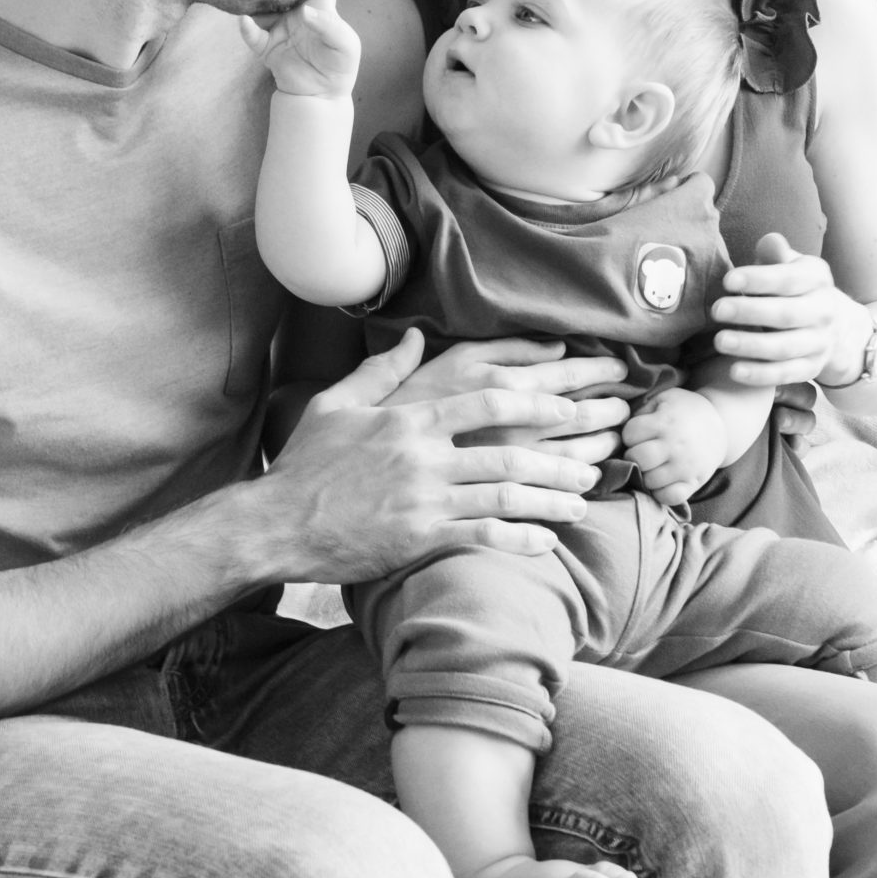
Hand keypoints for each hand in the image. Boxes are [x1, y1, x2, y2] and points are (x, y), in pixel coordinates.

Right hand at [239, 0, 359, 98]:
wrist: (320, 97)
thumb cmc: (340, 67)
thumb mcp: (345, 46)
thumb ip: (330, 27)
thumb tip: (306, 12)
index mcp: (320, 7)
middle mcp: (297, 12)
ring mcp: (279, 27)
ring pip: (262, 4)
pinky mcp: (266, 46)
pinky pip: (252, 34)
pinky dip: (246, 28)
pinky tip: (243, 20)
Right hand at [249, 330, 601, 584]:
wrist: (277, 523)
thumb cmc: (305, 464)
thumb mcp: (337, 405)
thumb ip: (383, 371)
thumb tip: (417, 336)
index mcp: (411, 418)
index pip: (489, 399)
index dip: (537, 400)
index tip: (570, 403)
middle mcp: (425, 456)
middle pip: (510, 449)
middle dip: (562, 452)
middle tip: (598, 454)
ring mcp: (425, 499)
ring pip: (505, 494)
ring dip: (551, 497)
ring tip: (583, 501)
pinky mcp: (421, 538)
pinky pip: (483, 535)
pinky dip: (520, 538)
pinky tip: (546, 541)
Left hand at [620, 388, 726, 507]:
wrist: (721, 426)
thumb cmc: (684, 411)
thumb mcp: (665, 399)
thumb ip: (642, 410)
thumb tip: (621, 428)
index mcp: (666, 422)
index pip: (630, 433)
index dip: (629, 434)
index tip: (637, 434)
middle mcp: (676, 446)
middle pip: (638, 458)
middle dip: (633, 456)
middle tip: (640, 453)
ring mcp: (686, 467)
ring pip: (650, 481)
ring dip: (645, 475)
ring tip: (651, 466)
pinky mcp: (694, 483)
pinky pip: (669, 497)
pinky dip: (660, 493)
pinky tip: (660, 481)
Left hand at [709, 232, 864, 387]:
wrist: (837, 327)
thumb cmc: (797, 290)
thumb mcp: (792, 267)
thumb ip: (776, 255)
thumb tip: (770, 241)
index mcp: (816, 279)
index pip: (789, 278)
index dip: (759, 279)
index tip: (728, 280)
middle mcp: (823, 311)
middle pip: (787, 314)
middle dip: (750, 312)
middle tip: (717, 310)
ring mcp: (819, 343)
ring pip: (785, 348)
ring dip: (751, 346)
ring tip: (720, 341)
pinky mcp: (811, 368)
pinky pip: (786, 374)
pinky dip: (761, 375)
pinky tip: (734, 371)